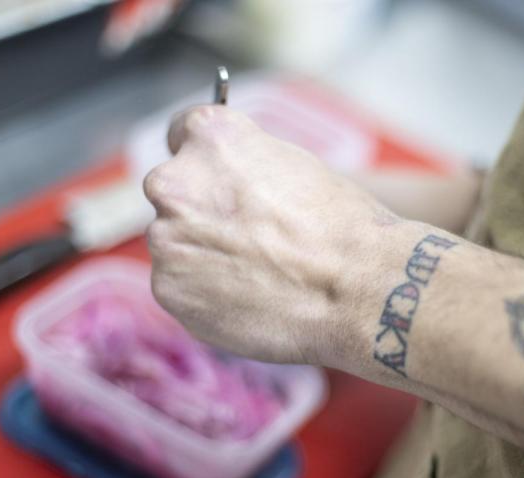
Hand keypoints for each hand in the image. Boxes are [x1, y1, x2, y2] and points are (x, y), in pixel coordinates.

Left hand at [144, 105, 398, 364]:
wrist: (356, 290)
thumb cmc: (341, 227)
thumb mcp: (293, 166)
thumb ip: (243, 168)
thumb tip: (224, 184)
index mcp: (210, 138)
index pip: (182, 132)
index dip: (205, 159)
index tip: (213, 176)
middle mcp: (175, 182)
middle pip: (172, 193)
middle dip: (199, 211)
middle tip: (243, 237)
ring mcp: (166, 239)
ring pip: (175, 244)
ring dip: (201, 255)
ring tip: (256, 276)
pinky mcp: (168, 289)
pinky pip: (179, 287)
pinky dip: (204, 295)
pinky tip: (247, 299)